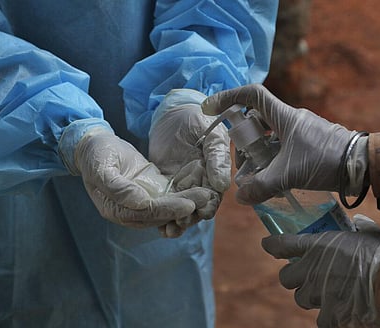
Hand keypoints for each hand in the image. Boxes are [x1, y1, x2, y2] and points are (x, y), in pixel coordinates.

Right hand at [73, 127, 217, 236]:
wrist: (94, 144)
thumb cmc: (95, 154)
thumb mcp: (101, 167)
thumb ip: (118, 187)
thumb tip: (140, 202)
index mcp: (116, 209)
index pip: (147, 213)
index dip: (168, 209)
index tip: (188, 204)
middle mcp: (131, 211)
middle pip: (162, 213)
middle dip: (185, 207)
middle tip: (206, 198)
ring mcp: (142, 200)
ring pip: (169, 207)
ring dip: (188, 202)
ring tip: (208, 195)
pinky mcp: (151, 189)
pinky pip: (170, 195)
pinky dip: (185, 194)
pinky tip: (201, 187)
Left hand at [149, 89, 230, 232]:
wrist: (173, 112)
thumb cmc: (197, 119)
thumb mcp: (211, 134)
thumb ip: (217, 157)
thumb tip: (223, 185)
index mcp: (214, 173)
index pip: (214, 194)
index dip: (209, 205)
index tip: (203, 211)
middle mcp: (200, 182)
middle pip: (197, 206)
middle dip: (190, 217)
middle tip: (180, 223)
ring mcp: (182, 184)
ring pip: (180, 208)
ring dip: (175, 220)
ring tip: (168, 229)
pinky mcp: (165, 184)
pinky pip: (165, 202)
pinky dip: (161, 213)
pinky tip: (156, 224)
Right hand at [202, 84, 356, 204]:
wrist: (362, 165)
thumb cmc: (324, 161)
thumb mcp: (288, 175)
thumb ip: (261, 187)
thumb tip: (241, 198)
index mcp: (283, 116)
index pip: (251, 95)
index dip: (228, 98)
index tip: (211, 109)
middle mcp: (291, 119)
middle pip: (257, 121)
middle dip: (245, 142)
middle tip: (243, 164)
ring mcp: (302, 130)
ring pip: (271, 137)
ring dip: (261, 155)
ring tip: (260, 178)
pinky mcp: (310, 142)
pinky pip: (284, 146)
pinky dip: (275, 160)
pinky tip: (277, 181)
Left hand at [261, 215, 379, 327]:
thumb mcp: (369, 233)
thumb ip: (359, 229)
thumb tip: (360, 223)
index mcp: (318, 247)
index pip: (283, 244)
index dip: (272, 245)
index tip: (268, 244)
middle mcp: (312, 271)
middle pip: (286, 279)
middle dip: (295, 278)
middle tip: (308, 277)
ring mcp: (319, 294)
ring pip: (302, 299)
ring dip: (313, 298)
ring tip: (330, 295)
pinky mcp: (331, 315)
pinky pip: (324, 320)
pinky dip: (332, 317)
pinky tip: (344, 312)